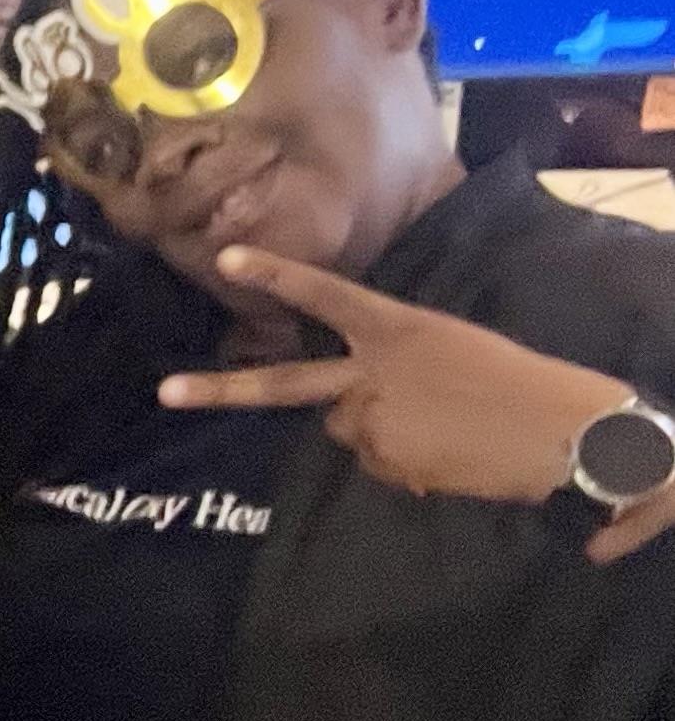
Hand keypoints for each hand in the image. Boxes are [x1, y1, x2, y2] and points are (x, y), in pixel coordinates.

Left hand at [163, 245, 671, 565]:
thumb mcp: (445, 348)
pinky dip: (399, 458)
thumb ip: (388, 362)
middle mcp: (371, 373)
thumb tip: (350, 404)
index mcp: (396, 328)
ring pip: (345, 428)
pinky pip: (373, 461)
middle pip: (282, 386)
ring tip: (437, 425)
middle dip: (220, 391)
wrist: (554, 429)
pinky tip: (442, 451)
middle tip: (165, 393)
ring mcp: (370, 421)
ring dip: (377, 430)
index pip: (325, 295)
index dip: (275, 276)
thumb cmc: (509, 379)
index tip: (223, 258)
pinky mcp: (381, 462)